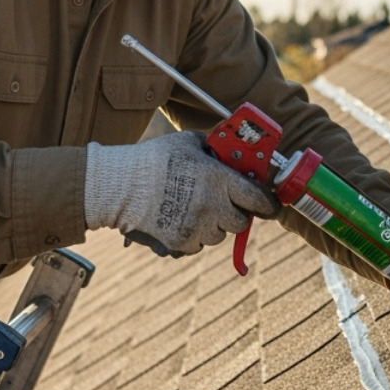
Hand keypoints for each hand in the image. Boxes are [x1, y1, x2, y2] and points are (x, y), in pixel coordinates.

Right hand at [84, 131, 278, 256]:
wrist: (120, 185)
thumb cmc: (154, 159)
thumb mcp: (189, 144)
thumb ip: (213, 151)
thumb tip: (230, 156)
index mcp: (218, 179)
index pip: (257, 199)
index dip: (267, 205)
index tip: (270, 207)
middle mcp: (212, 206)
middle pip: (239, 223)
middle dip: (235, 215)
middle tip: (223, 206)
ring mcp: (197, 227)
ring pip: (218, 236)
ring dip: (212, 226)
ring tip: (193, 210)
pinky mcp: (181, 243)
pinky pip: (197, 245)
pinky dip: (193, 237)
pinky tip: (178, 220)